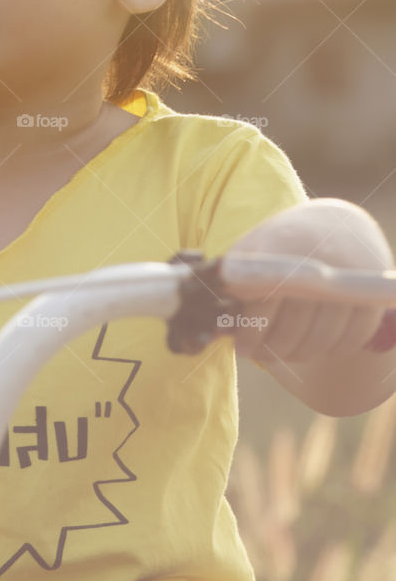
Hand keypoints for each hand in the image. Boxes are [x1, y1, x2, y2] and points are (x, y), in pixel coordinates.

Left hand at [222, 199, 393, 365]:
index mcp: (286, 243)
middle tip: (258, 354)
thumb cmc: (282, 244)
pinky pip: (350, 341)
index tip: (242, 346)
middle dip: (272, 348)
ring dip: (298, 353)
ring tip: (282, 351)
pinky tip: (311, 345)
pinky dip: (329, 350)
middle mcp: (324, 258)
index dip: (251, 331)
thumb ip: (231, 286)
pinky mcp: (374, 297)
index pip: (265, 301)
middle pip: (296, 325)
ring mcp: (354, 278)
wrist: (335, 226)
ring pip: (323, 339)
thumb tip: (206, 330)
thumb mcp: (253, 251)